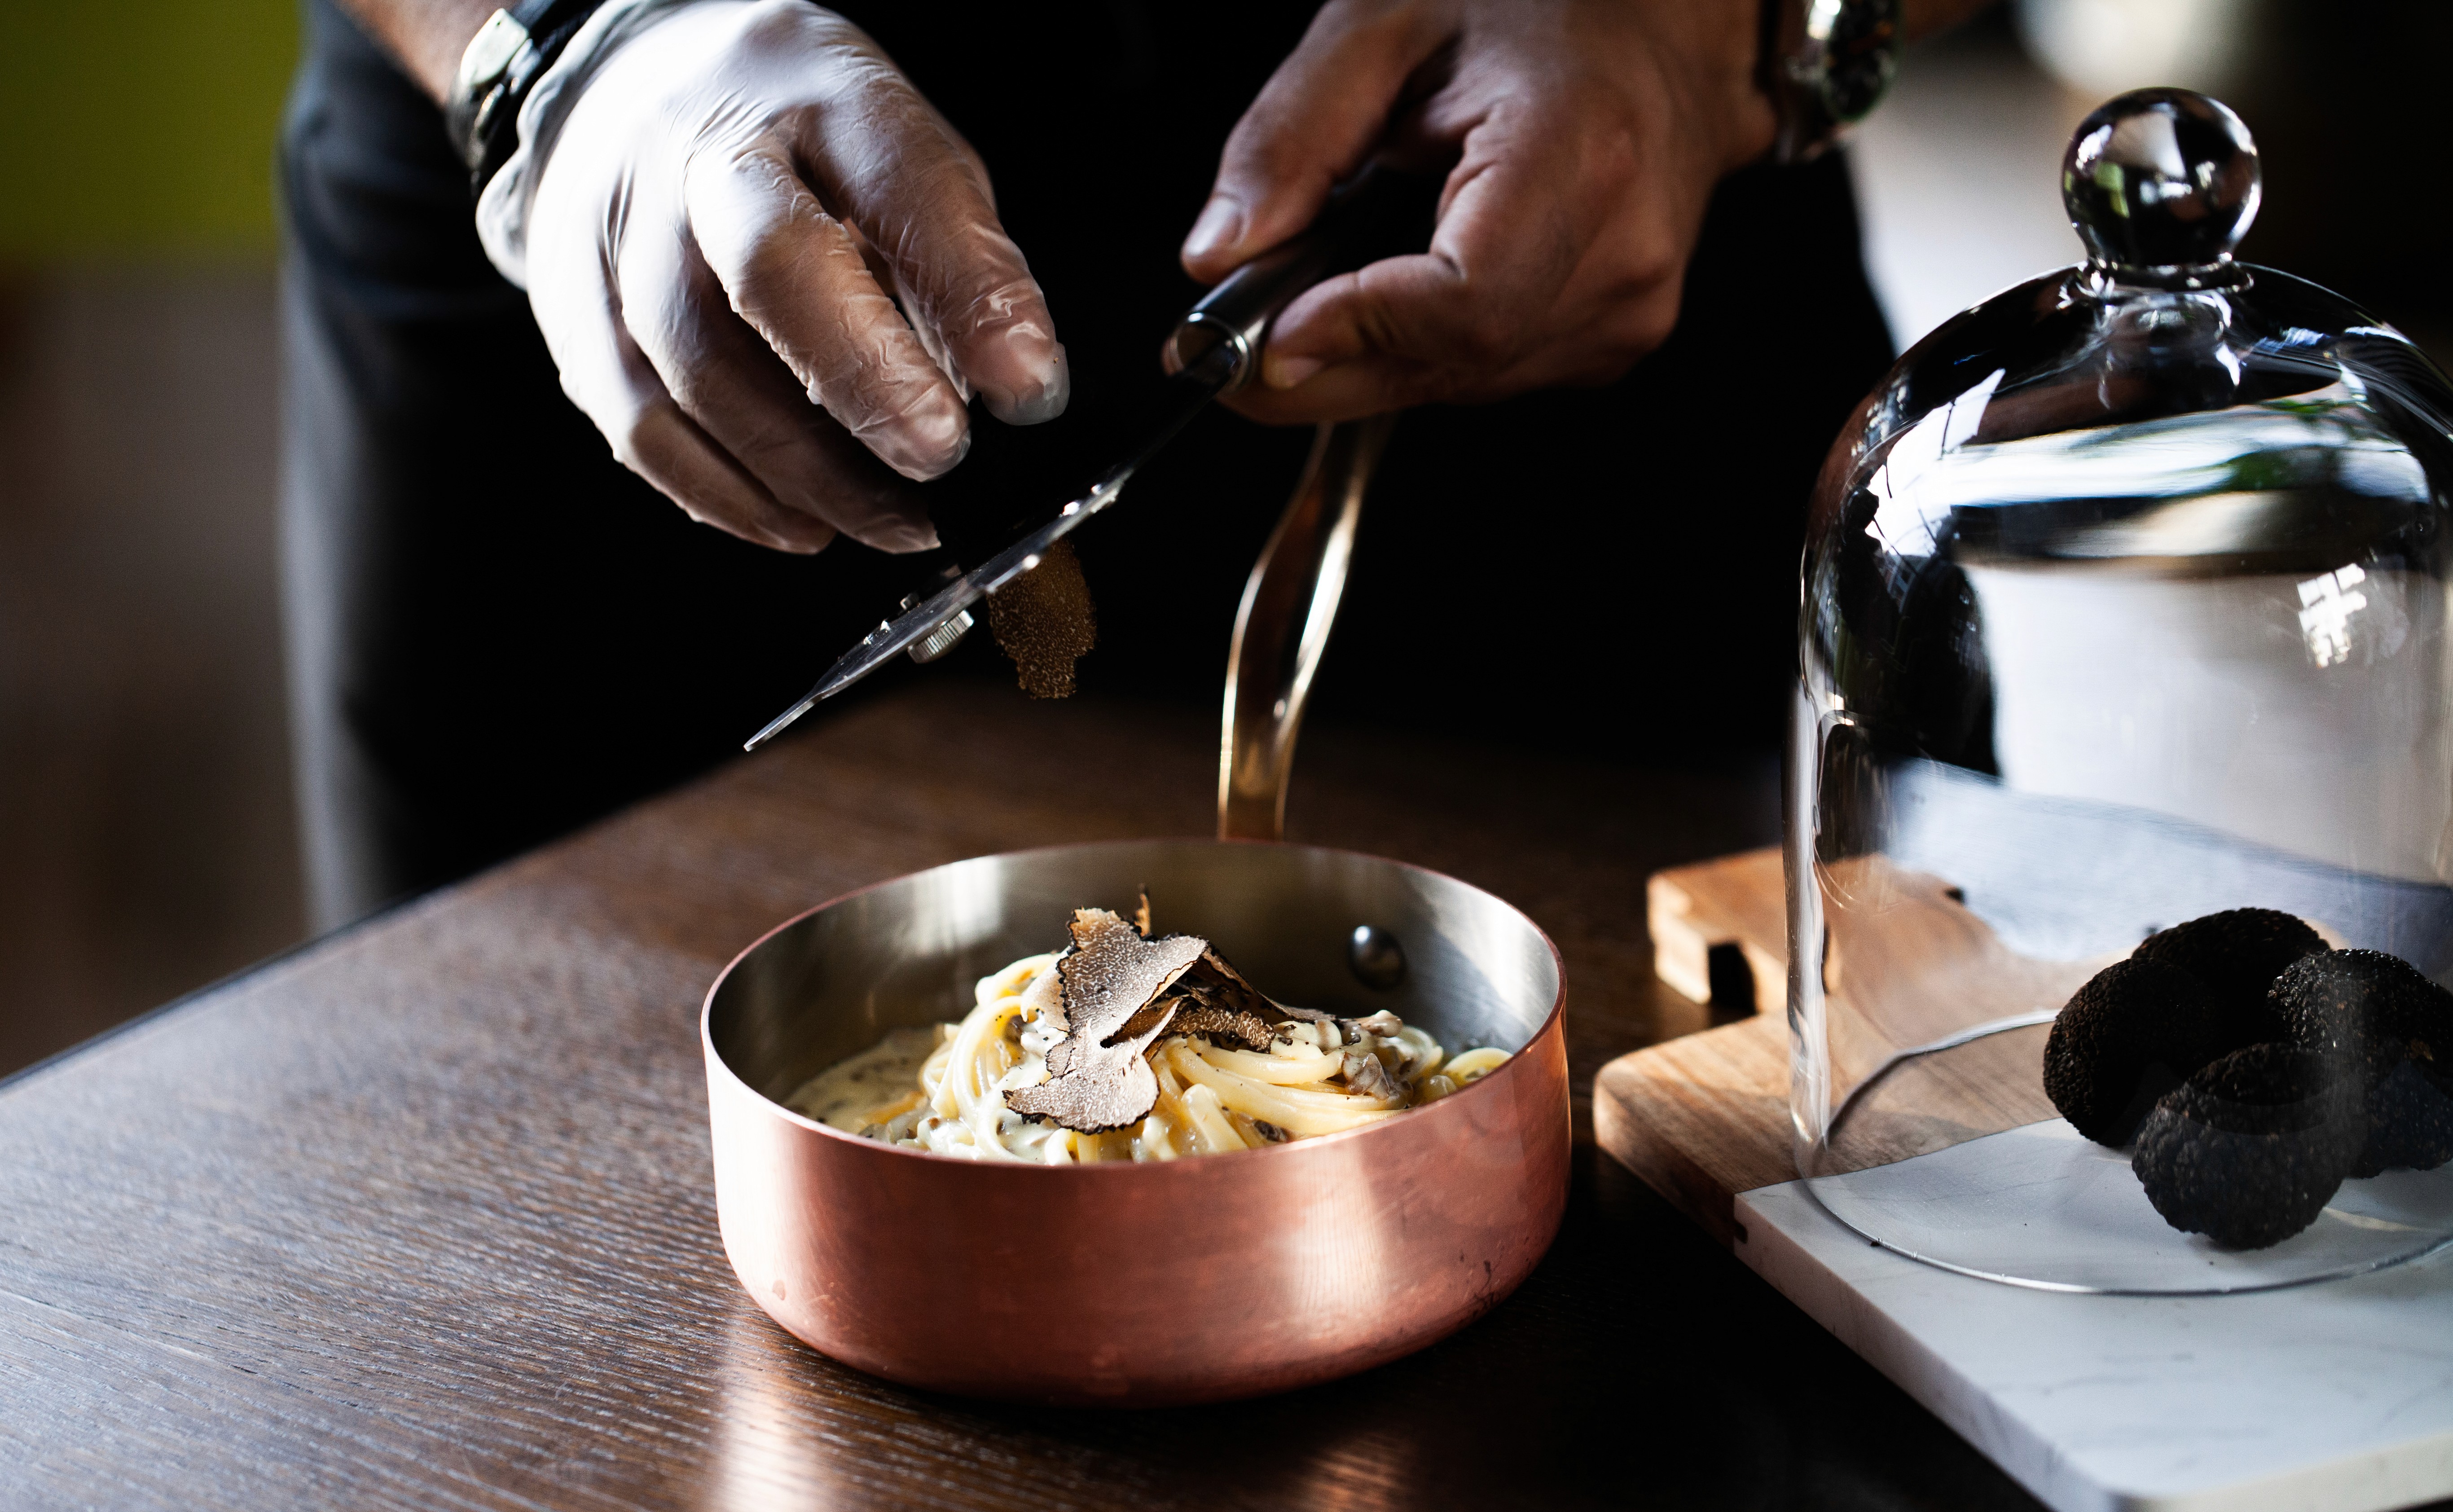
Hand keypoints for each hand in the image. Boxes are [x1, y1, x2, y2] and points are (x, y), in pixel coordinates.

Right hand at [523, 1, 1067, 551]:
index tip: (1028, 384)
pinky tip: (802, 522)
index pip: (901, 182)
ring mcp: (620, 230)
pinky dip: (729, 495)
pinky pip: (642, 427)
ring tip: (897, 519)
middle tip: (939, 458)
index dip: (970, 289)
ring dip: (809, 472)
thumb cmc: (795, 139)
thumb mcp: (898, 157)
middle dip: (866, 381)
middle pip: (769, 269)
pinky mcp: (571, 310)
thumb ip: (954, 262)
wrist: (628, 88)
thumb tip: (1013, 391)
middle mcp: (703, 153)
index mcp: (817, 95)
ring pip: (699, 370)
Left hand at [1180, 0, 1774, 424]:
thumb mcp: (1382, 25)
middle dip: (1323, 364)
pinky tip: (1408, 277)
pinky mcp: (1614, 337)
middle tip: (1235, 335)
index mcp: (1581, 154)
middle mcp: (1622, 251)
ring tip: (1334, 275)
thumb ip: (1290, 140)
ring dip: (1370, 355)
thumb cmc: (1540, 4)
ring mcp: (1628, 307)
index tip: (1266, 333)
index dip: (1352, 333)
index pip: (1462, 306)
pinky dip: (1422, 348)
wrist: (1659, 23)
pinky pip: (1487, 375)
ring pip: (1457, 385)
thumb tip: (1222, 256)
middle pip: (1448, 366)